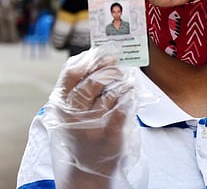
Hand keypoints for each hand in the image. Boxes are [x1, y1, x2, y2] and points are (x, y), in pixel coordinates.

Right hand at [44, 45, 136, 182]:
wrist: (88, 168)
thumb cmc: (82, 130)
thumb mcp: (71, 110)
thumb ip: (79, 86)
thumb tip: (100, 56)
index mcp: (60, 104)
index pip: (71, 73)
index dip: (91, 59)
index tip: (105, 54)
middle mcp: (73, 114)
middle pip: (93, 80)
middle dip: (110, 70)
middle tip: (118, 67)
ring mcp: (91, 124)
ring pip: (111, 91)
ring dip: (122, 82)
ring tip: (125, 82)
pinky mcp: (110, 133)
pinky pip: (124, 105)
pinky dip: (130, 95)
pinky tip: (130, 93)